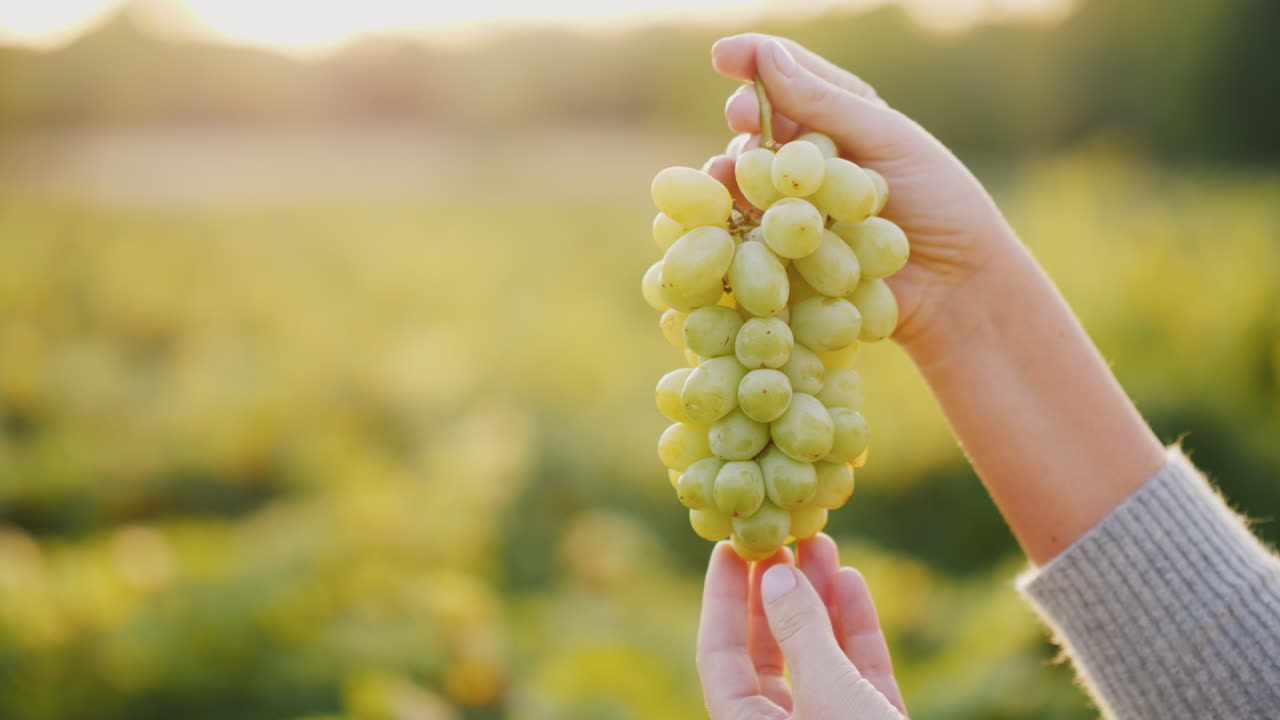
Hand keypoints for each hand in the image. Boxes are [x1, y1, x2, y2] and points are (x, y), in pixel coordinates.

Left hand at [697, 533, 906, 718]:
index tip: (729, 547)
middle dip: (777, 590)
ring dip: (820, 597)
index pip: (719, 653)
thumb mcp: (826, 692)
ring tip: (821, 542)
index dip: (722, 597)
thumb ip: (801, 633)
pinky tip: (851, 580)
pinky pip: (857, 672)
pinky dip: (855, 628)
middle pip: (768, 650)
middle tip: (781, 537)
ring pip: (818, 655)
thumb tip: (775, 574)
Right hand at [703, 33, 1020, 361]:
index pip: (792, 76)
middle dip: (746, 115)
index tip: (723, 56)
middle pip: (762, 124)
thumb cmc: (940, 204)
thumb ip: (825, 101)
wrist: (956, 288)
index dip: (755, 61)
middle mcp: (814, 158)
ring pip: (748, 175)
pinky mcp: (785, 250)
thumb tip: (769, 56)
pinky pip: (747, 227)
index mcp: (844, 117)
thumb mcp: (887, 140)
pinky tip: (727, 211)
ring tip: (729, 171)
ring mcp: (796, 204)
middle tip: (740, 117)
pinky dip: (730, 215)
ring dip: (734, 168)